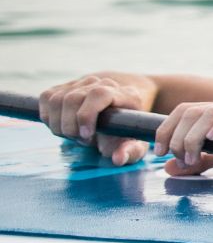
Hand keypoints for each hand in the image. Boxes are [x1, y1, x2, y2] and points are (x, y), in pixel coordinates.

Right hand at [38, 73, 156, 165]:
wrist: (116, 112)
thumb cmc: (125, 131)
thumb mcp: (135, 143)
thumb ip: (131, 152)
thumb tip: (118, 159)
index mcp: (123, 94)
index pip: (99, 94)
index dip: (87, 115)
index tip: (86, 135)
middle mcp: (100, 83)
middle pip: (72, 99)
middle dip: (71, 126)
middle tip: (83, 140)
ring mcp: (81, 83)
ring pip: (56, 100)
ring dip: (59, 124)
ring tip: (74, 134)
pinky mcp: (64, 86)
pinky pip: (46, 99)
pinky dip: (49, 118)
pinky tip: (63, 126)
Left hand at [154, 99, 212, 176]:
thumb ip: (201, 162)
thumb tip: (169, 168)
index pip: (182, 112)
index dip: (165, 129)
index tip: (158, 151)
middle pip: (189, 112)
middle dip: (176, 136)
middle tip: (177, 159)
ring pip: (207, 113)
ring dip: (194, 137)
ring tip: (193, 157)